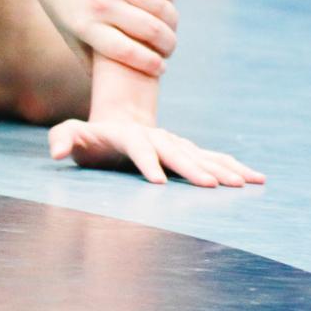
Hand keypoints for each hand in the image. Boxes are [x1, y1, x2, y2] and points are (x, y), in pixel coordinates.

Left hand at [22, 0, 177, 75]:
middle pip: (151, 31)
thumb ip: (88, 59)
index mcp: (85, 26)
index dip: (151, 64)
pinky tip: (166, 3)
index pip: (128, 53)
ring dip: (173, 22)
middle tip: (169, 48)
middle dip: (169, 45)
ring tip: (170, 28)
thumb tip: (109, 90)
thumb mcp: (67, 31)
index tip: (161, 68)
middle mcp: (100, 4)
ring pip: (160, 7)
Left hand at [49, 117, 265, 187]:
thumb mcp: (73, 135)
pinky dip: (232, 166)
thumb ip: (63, 138)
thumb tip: (54, 152)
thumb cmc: (92, 138)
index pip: (138, 147)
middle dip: (192, 168)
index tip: (157, 181)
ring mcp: (174, 143)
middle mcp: (156, 136)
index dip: (146, 162)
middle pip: (175, 152)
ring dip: (220, 168)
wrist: (119, 123)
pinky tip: (255, 178)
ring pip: (200, 155)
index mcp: (128, 134)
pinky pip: (213, 158)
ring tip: (243, 183)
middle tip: (211, 186)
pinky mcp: (187, 151)